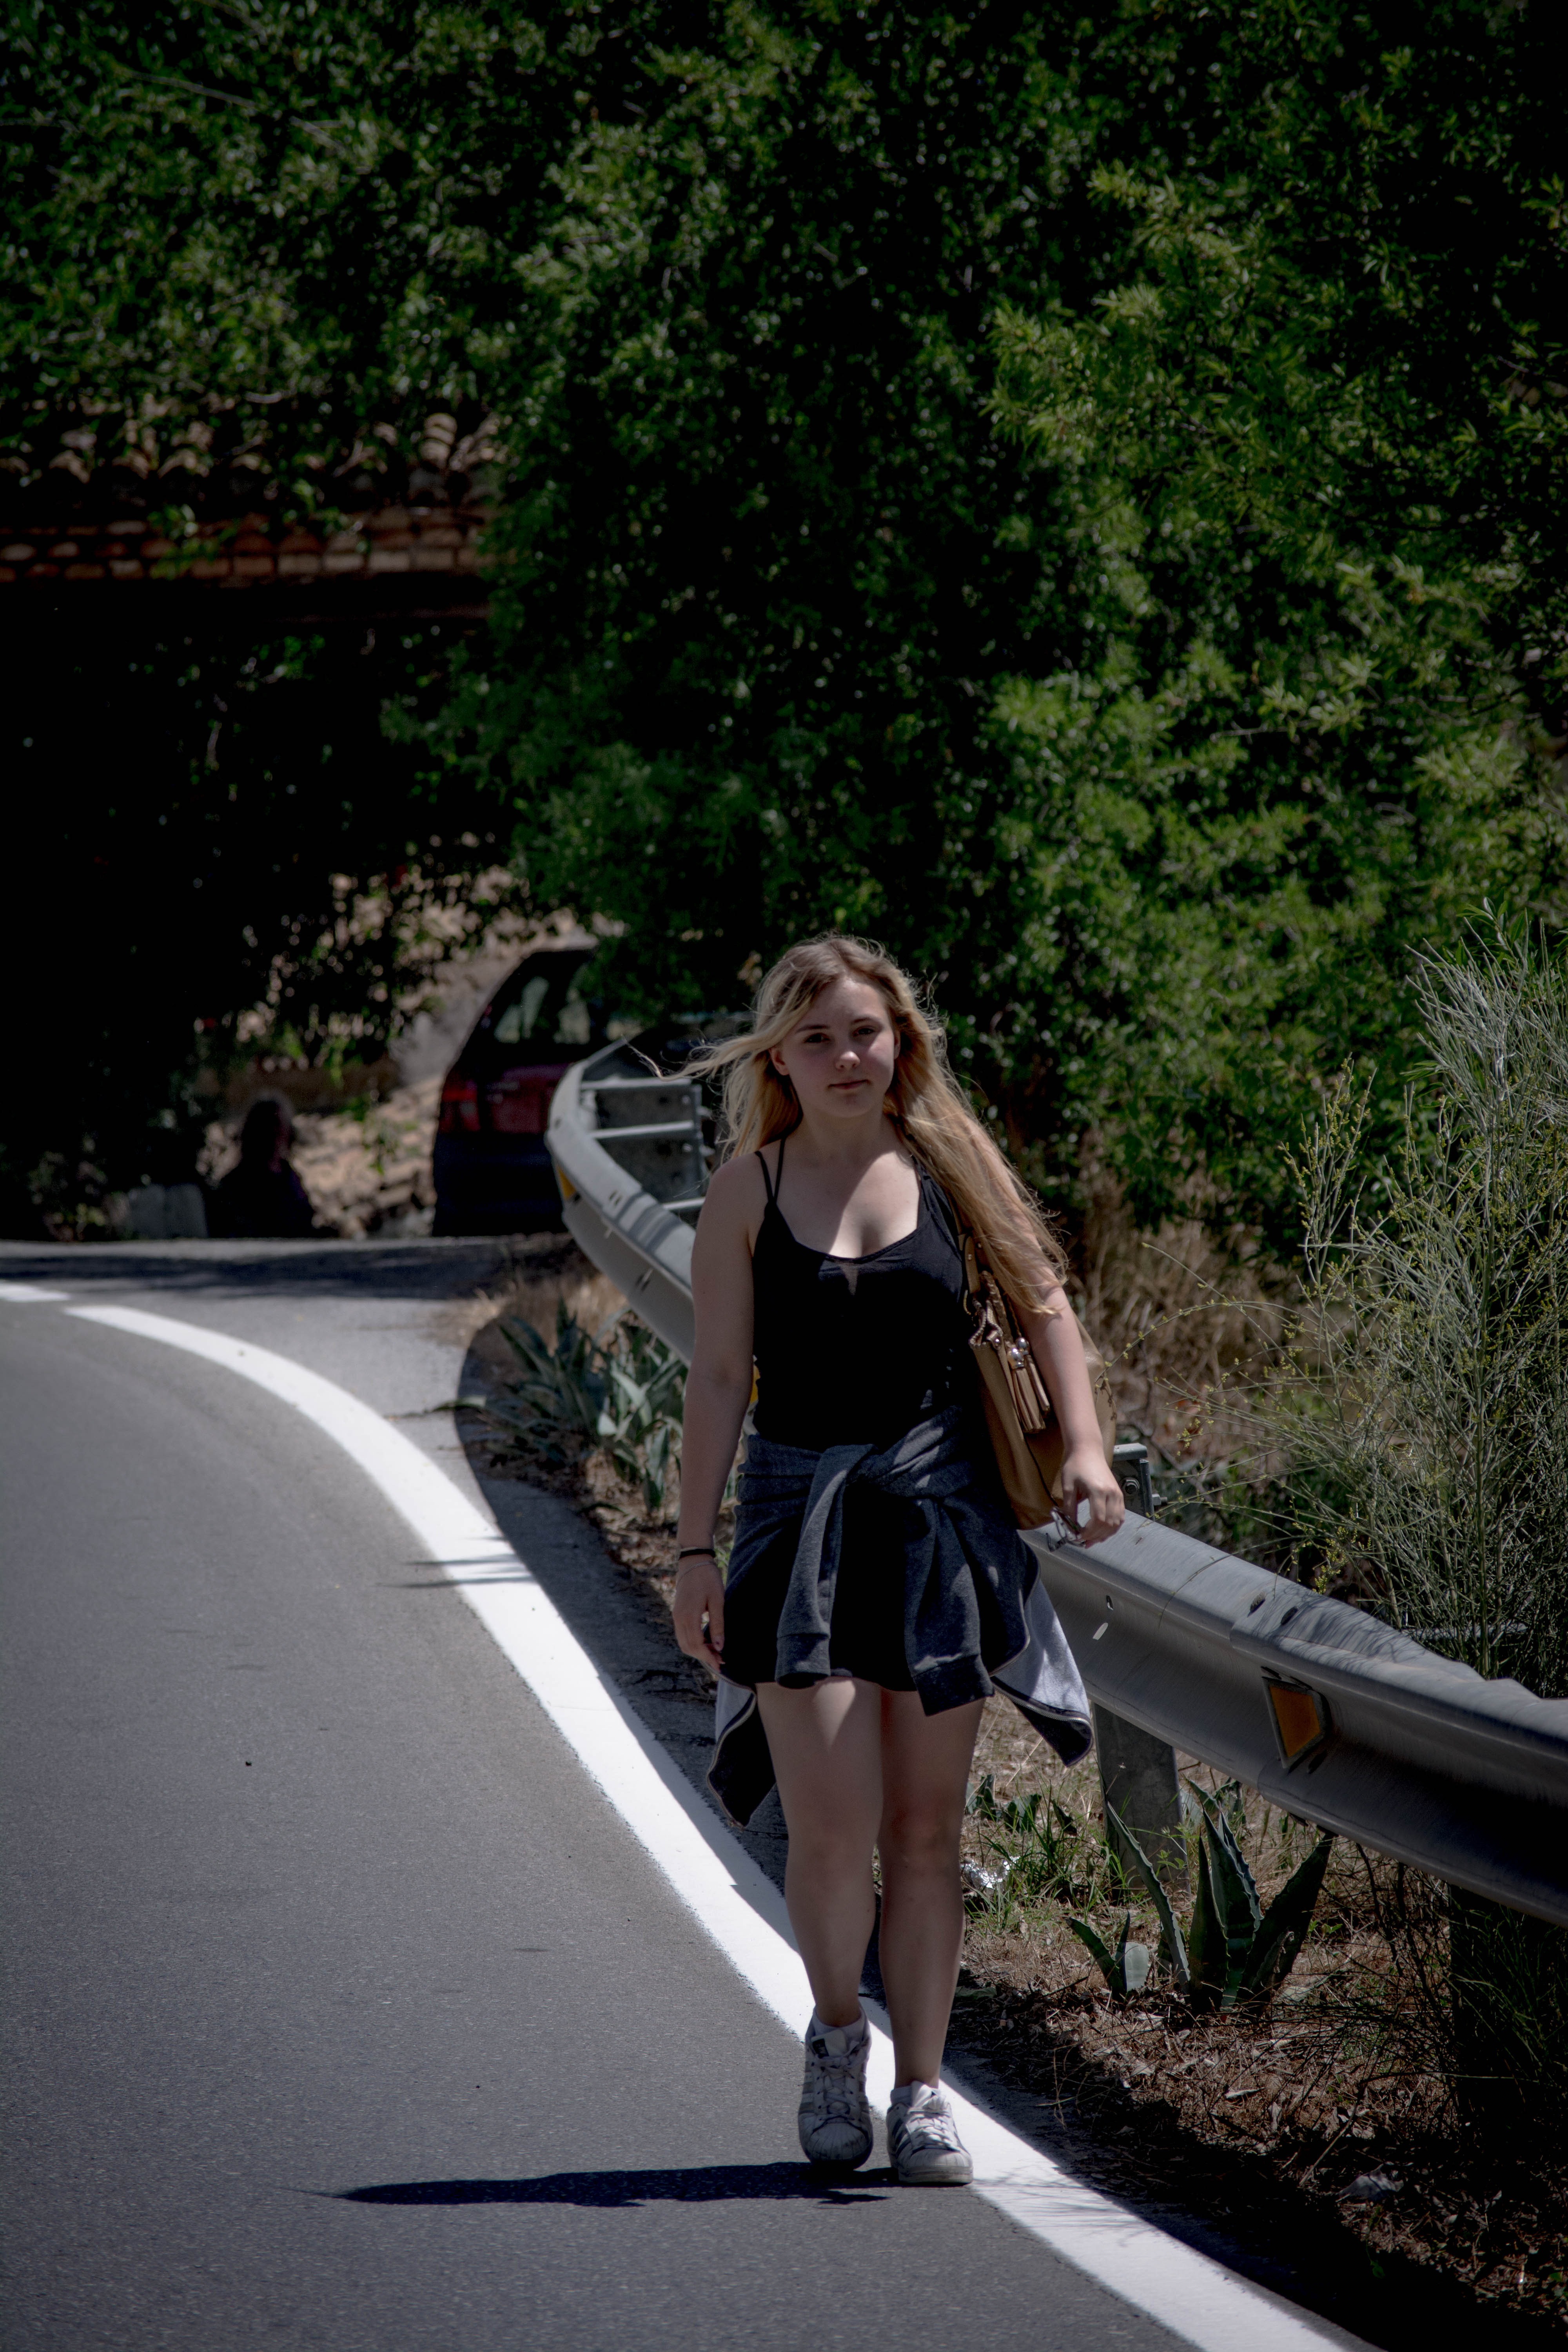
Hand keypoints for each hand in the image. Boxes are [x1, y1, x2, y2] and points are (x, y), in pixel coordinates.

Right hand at [672, 1555, 725, 1670]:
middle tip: (720, 1659)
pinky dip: (693, 1642)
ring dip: (698, 1650)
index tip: (720, 1664)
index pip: (696, 1645)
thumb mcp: (717, 1600)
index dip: (708, 1657)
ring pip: (684, 1642)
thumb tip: (719, 1647)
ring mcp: (676, 1616)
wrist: (693, 1561)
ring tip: (715, 1651)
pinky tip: (706, 1640)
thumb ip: (717, 1625)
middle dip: (703, 1656)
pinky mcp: (677, 1613)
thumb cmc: (708, 1578)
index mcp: (688, 1616)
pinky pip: (683, 1634)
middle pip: (688, 1647)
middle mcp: (679, 1618)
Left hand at [1060, 1446, 1124, 1546]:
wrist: (1087, 1450)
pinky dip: (1112, 1526)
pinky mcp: (1118, 1493)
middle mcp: (1111, 1493)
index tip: (1078, 1537)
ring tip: (1092, 1540)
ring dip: (1105, 1534)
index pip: (1098, 1520)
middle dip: (1096, 1536)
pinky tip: (1102, 1531)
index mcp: (1098, 1491)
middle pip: (1108, 1524)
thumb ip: (1069, 1507)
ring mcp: (1117, 1493)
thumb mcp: (1068, 1486)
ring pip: (1117, 1522)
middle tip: (1083, 1542)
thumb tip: (1069, 1526)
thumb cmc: (1075, 1465)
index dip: (1089, 1532)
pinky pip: (1120, 1515)